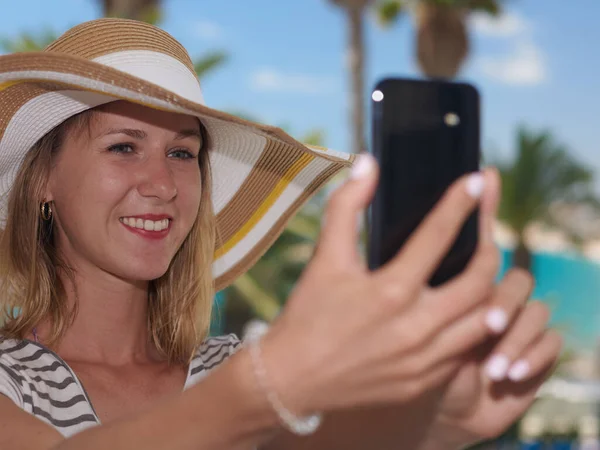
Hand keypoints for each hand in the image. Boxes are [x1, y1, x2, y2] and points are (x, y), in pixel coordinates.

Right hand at [261, 154, 503, 415]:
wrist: (292, 381)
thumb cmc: (308, 314)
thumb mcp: (325, 258)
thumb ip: (346, 207)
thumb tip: (367, 164)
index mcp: (390, 291)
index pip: (438, 236)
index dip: (461, 203)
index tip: (477, 180)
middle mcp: (415, 327)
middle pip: (480, 280)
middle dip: (490, 245)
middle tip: (487, 228)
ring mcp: (424, 360)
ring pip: (485, 319)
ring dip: (490, 290)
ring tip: (483, 267)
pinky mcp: (425, 382)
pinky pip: (467, 349)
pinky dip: (473, 325)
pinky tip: (464, 308)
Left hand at [424, 270, 562, 448]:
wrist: (450, 410)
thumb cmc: (432, 370)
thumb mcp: (433, 344)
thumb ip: (448, 317)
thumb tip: (452, 291)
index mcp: (472, 291)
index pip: (491, 265)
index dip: (487, 283)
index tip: (473, 308)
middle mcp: (500, 303)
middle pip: (520, 282)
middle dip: (508, 303)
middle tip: (490, 327)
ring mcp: (522, 325)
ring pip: (537, 312)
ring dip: (518, 339)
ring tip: (493, 371)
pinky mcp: (541, 351)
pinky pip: (552, 341)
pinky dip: (535, 357)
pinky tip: (512, 376)